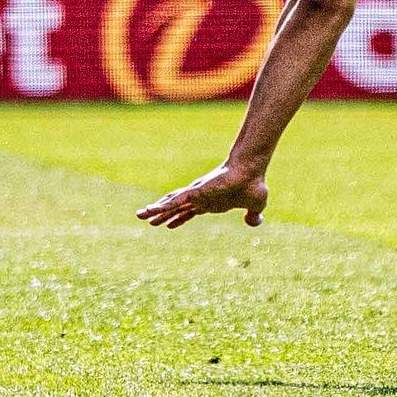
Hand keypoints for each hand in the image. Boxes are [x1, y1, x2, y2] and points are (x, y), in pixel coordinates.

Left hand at [137, 162, 268, 228]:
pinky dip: (162, 206)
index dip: (179, 218)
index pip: (191, 211)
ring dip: (156, 210)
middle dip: (163, 214)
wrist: (251, 172)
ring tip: (140, 215)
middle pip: (177, 208)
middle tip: (149, 220)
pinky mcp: (195, 192)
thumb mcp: (256, 205)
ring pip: (172, 204)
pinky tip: (150, 210)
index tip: (169, 224)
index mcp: (212, 202)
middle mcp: (201, 198)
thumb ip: (253, 215)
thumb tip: (254, 222)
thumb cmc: (253, 184)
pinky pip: (175, 202)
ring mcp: (196, 195)